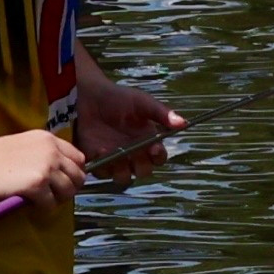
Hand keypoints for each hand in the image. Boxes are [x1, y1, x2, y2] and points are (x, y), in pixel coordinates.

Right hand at [0, 126, 92, 221]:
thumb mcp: (28, 145)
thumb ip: (45, 155)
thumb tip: (61, 175)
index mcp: (50, 140)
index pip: (79, 159)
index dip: (74, 173)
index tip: (63, 181)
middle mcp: (52, 152)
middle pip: (79, 177)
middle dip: (69, 189)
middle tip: (53, 195)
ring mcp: (46, 168)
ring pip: (68, 192)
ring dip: (57, 199)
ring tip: (42, 200)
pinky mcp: (37, 185)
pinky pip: (51, 204)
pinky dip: (43, 207)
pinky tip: (31, 203)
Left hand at [57, 75, 185, 183]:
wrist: (90, 96)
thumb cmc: (118, 98)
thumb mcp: (142, 102)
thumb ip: (161, 113)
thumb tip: (184, 123)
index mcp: (147, 141)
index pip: (159, 158)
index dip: (158, 157)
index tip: (154, 149)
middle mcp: (134, 153)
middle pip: (143, 172)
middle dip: (141, 166)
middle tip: (134, 153)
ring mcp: (115, 159)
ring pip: (123, 178)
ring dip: (121, 170)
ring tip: (116, 154)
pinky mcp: (97, 160)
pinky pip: (103, 172)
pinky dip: (102, 165)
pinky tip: (100, 150)